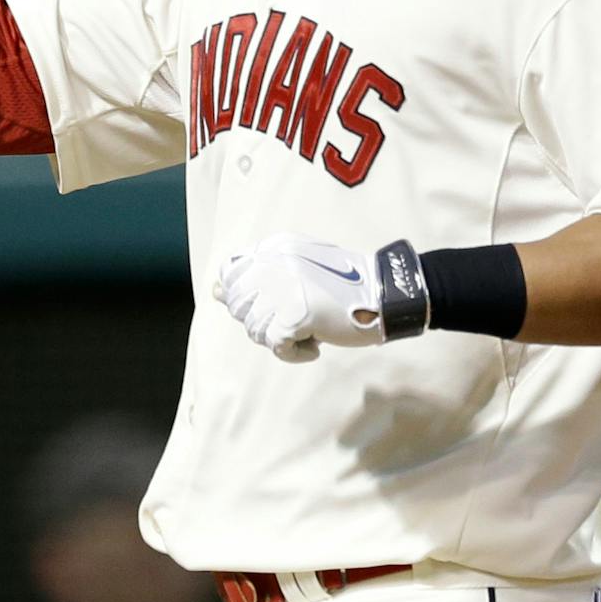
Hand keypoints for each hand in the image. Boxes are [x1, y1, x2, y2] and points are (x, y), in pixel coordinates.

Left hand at [213, 233, 385, 361]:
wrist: (385, 294)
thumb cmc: (343, 287)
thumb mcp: (298, 268)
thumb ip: (258, 276)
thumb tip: (215, 291)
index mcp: (274, 247)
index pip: (230, 272)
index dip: (240, 296)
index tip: (266, 305)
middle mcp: (273, 263)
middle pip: (239, 306)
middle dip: (262, 322)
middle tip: (294, 322)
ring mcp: (283, 287)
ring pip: (255, 329)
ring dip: (281, 339)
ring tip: (309, 330)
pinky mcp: (296, 314)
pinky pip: (275, 346)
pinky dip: (294, 353)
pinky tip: (315, 345)